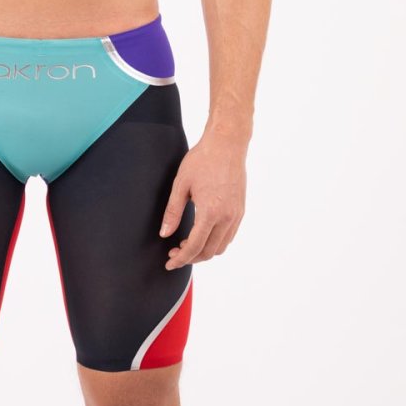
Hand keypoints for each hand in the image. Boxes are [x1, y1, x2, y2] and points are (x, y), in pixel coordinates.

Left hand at [159, 128, 247, 267]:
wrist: (227, 144)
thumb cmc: (202, 160)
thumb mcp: (181, 184)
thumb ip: (173, 211)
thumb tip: (164, 233)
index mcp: (211, 212)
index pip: (195, 246)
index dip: (181, 258)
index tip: (169, 262)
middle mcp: (227, 217)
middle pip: (209, 251)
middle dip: (191, 257)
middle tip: (175, 253)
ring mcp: (236, 214)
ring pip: (221, 247)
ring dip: (204, 251)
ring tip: (187, 244)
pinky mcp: (240, 210)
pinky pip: (229, 236)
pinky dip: (215, 242)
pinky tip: (202, 234)